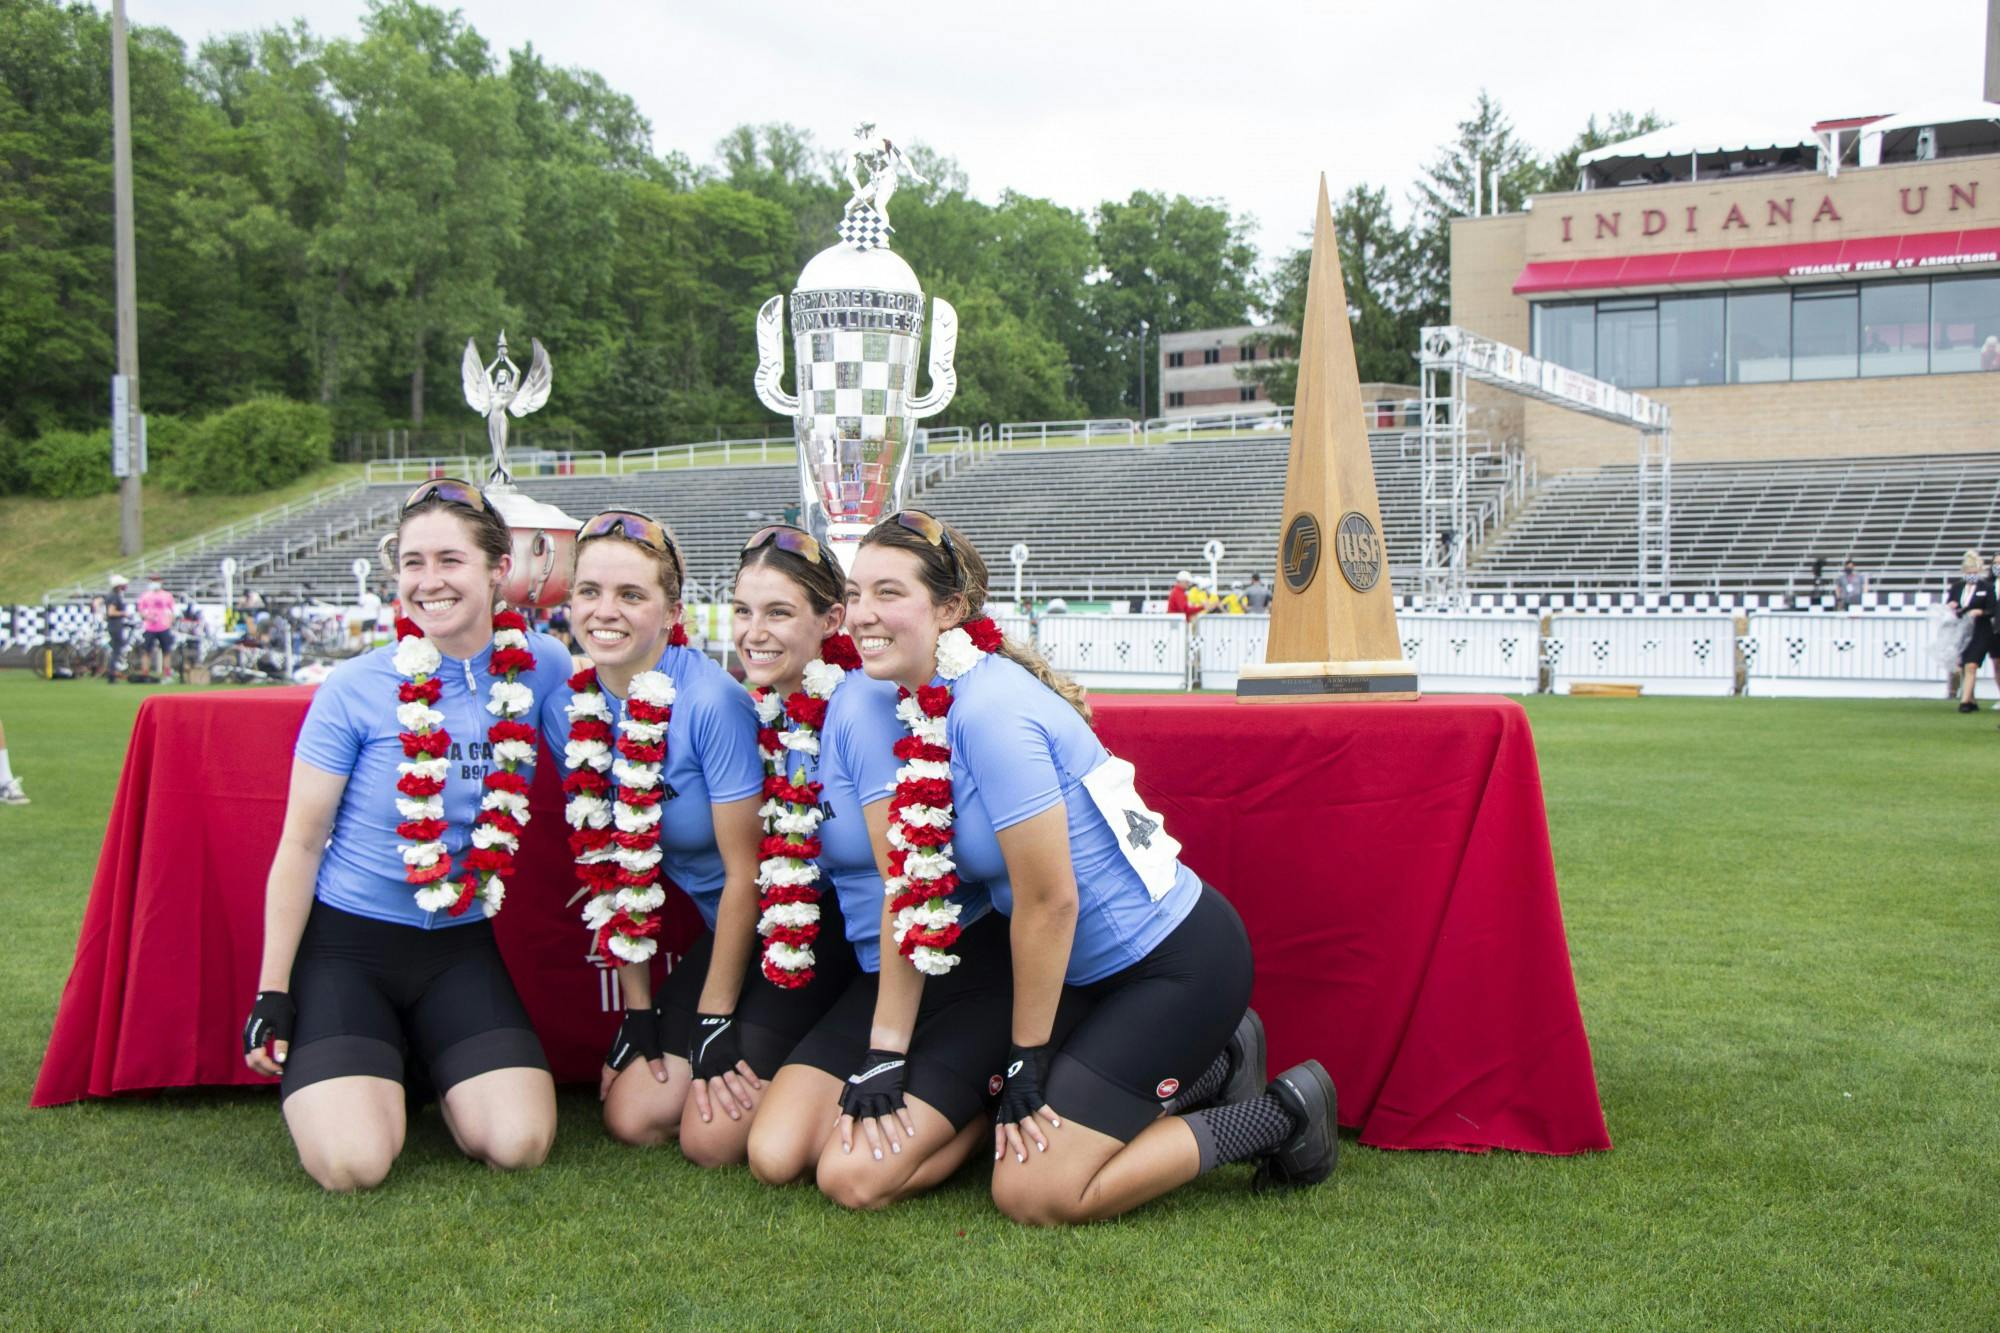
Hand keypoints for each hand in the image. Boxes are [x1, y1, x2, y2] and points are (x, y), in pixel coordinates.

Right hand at [242, 991, 294, 1077]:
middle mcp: (248, 1037)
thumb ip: (282, 1042)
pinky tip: (273, 1061)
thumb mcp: (284, 1024)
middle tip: (280, 1072)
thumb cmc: (280, 1007)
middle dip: (264, 1070)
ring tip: (277, 1069)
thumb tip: (281, 1061)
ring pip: (250, 1059)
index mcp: (254, 1034)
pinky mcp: (251, 1035)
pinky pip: (252, 1053)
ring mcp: (248, 1036)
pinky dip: (260, 1060)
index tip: (282, 1070)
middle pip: (251, 1062)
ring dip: (262, 1067)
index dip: (269, 1067)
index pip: (258, 1058)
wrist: (273, 992)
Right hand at [599, 1006, 664, 1100]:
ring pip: (609, 1064)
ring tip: (611, 1083)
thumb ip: (655, 1064)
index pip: (608, 1077)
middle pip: (606, 1072)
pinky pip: (614, 1058)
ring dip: (609, 1075)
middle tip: (604, 1095)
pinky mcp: (621, 1040)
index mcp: (619, 1058)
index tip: (602, 1099)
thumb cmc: (644, 1028)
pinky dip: (614, 1066)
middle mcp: (615, 1053)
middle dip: (605, 1084)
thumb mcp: (651, 1048)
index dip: (605, 1089)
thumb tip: (662, 1080)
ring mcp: (617, 1046)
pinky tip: (621, 1066)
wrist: (639, 1009)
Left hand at [687, 1013, 761, 1123]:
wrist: (711, 1016)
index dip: (703, 1105)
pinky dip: (750, 1077)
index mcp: (698, 1067)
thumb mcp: (693, 1055)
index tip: (707, 1119)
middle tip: (735, 1117)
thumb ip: (698, 1070)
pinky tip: (757, 1086)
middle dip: (727, 1104)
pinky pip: (743, 1067)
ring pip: (733, 1080)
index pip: (699, 1090)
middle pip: (719, 1088)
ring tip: (748, 1106)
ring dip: (741, 1094)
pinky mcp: (734, 1052)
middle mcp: (710, 1065)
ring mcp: (723, 1059)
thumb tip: (699, 1085)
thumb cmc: (700, 1037)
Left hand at [836, 1048, 916, 1160]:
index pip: (846, 1119)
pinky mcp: (895, 1091)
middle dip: (873, 1141)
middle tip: (878, 1157)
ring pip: (886, 1119)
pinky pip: (901, 1109)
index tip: (847, 1150)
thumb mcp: (850, 1088)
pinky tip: (912, 1134)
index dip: (845, 1135)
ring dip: (892, 1135)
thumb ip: (843, 1107)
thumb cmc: (864, 1074)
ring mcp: (882, 1094)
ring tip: (897, 1150)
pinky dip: (906, 1121)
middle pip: (869, 1123)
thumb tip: (834, 1126)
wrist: (882, 1054)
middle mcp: (867, 1098)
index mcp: (854, 1099)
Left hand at [993, 1042, 1061, 1163]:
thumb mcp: (1016, 1091)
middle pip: (1010, 1128)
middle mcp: (1011, 1103)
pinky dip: (1049, 1115)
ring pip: (1025, 1120)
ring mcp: (1021, 1097)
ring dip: (1034, 1135)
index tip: (999, 1158)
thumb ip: (1018, 1104)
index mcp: (1007, 1104)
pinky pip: (1040, 1106)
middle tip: (1023, 1160)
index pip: (1000, 1127)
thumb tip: (1024, 1117)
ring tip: (1044, 1147)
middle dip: (1016, 1145)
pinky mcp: (1032, 1089)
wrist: (1025, 1051)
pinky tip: (1058, 1123)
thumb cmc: (1022, 1072)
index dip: (999, 1142)